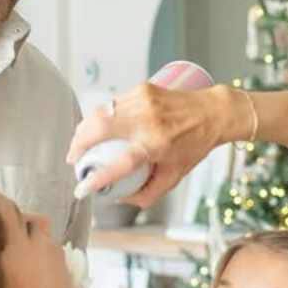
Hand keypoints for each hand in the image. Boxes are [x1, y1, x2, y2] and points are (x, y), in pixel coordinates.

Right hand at [66, 82, 227, 206]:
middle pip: (99, 129)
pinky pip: (111, 104)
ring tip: (80, 145)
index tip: (82, 189)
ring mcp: (143, 102)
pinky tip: (97, 127)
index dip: (97, 178)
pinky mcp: (141, 89)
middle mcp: (148, 121)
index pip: (120, 164)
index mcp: (157, 145)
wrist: (213, 111)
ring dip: (84, 130)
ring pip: (100, 113)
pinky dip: (100, 117)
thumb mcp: (176, 175)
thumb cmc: (195, 143)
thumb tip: (121, 198)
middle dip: (78, 145)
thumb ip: (149, 192)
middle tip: (74, 159)